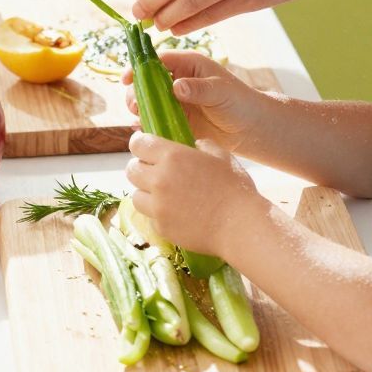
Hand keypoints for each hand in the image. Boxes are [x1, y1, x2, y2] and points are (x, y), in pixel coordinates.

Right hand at [124, 48, 266, 156]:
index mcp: (188, 65)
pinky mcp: (175, 120)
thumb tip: (176, 86)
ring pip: (148, 102)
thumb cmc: (240, 102)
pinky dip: (147, 124)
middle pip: (147, 81)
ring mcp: (175, 101)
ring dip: (139, 108)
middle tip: (135, 105)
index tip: (127, 77)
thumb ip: (198, 88)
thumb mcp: (220, 91)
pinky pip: (155, 120)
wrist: (250, 128)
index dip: (140, 67)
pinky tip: (146, 130)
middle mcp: (178, 81)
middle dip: (136, 91)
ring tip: (139, 117)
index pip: (158, 60)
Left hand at [124, 133, 263, 260]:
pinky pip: (149, 217)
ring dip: (146, 193)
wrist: (239, 226)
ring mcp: (158, 206)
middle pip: (131, 169)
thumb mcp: (222, 157)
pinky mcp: (160, 227)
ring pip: (135, 195)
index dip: (141, 144)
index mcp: (173, 156)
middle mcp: (159, 179)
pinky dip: (158, 214)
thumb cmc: (235, 188)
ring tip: (163, 195)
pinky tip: (176, 213)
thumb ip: (203, 146)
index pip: (139, 144)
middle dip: (140, 168)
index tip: (145, 148)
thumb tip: (194, 145)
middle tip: (154, 172)